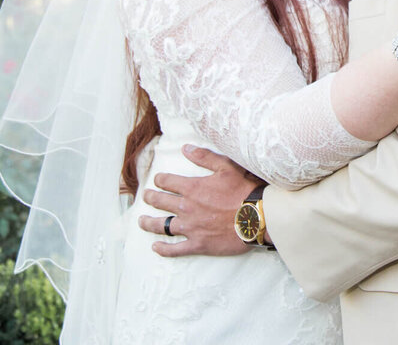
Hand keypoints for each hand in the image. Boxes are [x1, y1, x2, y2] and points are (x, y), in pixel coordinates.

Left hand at [137, 145, 256, 256]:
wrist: (256, 217)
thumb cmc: (243, 191)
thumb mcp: (226, 167)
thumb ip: (204, 157)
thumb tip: (185, 148)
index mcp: (192, 188)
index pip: (167, 182)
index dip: (160, 180)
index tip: (157, 180)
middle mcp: (187, 208)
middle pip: (161, 202)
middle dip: (151, 198)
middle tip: (146, 197)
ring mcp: (190, 227)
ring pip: (162, 226)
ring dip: (149, 223)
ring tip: (141, 221)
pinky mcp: (197, 244)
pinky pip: (175, 249)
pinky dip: (163, 249)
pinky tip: (156, 247)